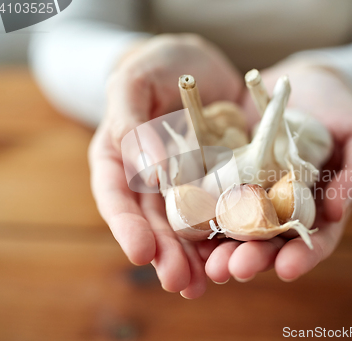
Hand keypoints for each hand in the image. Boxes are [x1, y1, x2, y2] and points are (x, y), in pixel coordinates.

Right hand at [89, 34, 241, 297]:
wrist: (199, 67)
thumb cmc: (158, 66)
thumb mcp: (136, 81)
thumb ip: (130, 119)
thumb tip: (145, 171)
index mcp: (120, 159)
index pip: (117, 198)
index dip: (127, 227)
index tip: (140, 252)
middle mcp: (152, 180)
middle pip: (155, 222)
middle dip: (166, 254)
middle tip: (178, 281)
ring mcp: (187, 184)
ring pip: (189, 226)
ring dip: (196, 257)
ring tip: (203, 283)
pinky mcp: (220, 181)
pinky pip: (224, 209)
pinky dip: (228, 234)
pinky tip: (235, 255)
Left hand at [205, 60, 351, 282]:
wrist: (302, 82)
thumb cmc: (340, 107)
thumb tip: (338, 211)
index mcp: (319, 205)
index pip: (315, 239)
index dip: (303, 255)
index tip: (287, 269)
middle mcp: (284, 207)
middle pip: (271, 241)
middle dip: (254, 259)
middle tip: (235, 269)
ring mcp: (254, 193)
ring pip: (238, 228)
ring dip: (223, 249)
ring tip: (209, 264)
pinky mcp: (228, 175)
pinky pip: (215, 197)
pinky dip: (203, 215)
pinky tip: (189, 229)